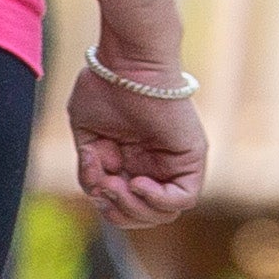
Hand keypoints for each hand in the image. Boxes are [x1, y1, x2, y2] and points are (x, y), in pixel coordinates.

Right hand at [67, 54, 208, 229]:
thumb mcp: (88, 137)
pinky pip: (183, 198)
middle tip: (107, 188)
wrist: (126, 62)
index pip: (127, 207)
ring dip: (135, 208)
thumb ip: (91, 168)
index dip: (109, 207)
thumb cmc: (104, 87)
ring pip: (164, 213)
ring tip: (119, 184)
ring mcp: (175, 164)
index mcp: (133, 163)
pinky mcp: (190, 158)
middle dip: (120, 212)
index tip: (96, 186)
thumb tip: (97, 191)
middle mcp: (156, 166)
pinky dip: (157, 200)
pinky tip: (137, 182)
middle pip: (145, 216)